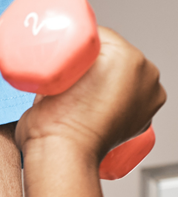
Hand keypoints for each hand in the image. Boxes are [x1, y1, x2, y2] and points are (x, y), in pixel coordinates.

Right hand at [16, 27, 164, 162]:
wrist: (60, 159)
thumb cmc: (52, 126)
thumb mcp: (47, 77)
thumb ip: (58, 61)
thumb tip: (58, 60)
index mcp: (123, 54)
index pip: (99, 37)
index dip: (79, 47)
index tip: (65, 61)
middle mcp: (144, 71)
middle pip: (116, 56)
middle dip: (97, 66)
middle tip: (72, 83)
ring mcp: (149, 94)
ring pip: (125, 76)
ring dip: (109, 83)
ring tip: (85, 100)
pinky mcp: (146, 116)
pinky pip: (132, 97)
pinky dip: (120, 101)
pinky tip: (101, 108)